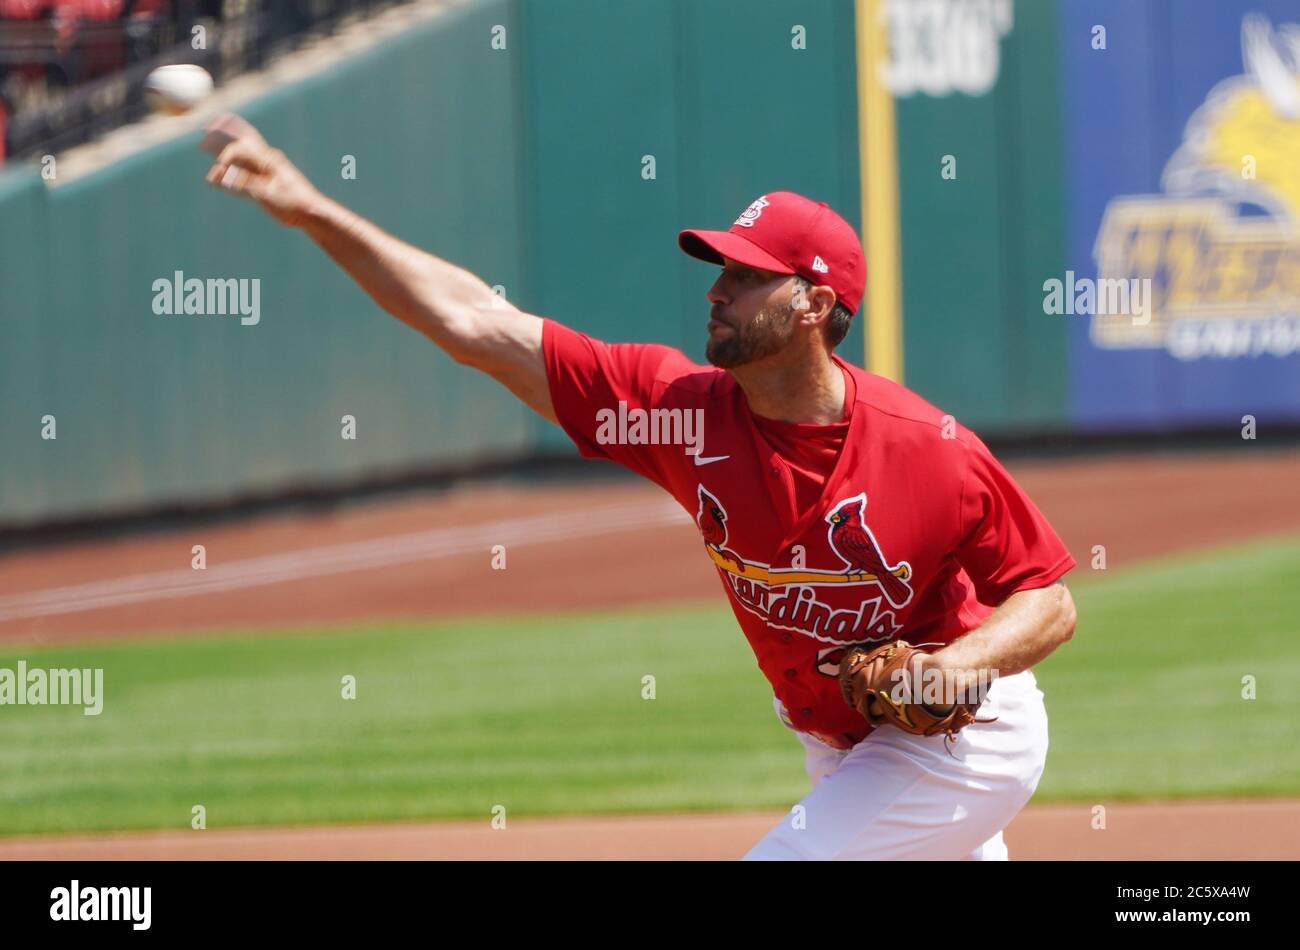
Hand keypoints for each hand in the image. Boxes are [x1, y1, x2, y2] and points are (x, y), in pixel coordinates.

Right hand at [201, 113, 321, 227]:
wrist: (310, 213)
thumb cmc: (293, 201)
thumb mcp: (268, 193)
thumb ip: (245, 183)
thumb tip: (224, 175)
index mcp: (268, 159)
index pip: (241, 148)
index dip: (227, 154)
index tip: (219, 167)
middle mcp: (265, 161)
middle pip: (241, 141)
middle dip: (223, 133)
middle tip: (207, 127)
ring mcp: (264, 172)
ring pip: (240, 158)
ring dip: (223, 152)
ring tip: (204, 145)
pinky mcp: (263, 185)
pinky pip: (242, 176)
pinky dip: (229, 174)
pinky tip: (217, 177)